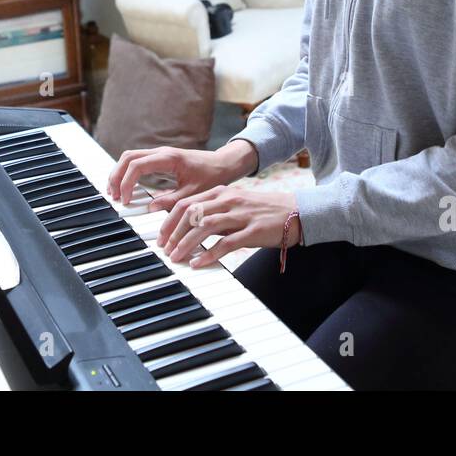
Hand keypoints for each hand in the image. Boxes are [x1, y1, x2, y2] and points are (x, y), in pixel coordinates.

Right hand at [107, 142, 256, 210]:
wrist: (223, 164)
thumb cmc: (212, 176)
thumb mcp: (193, 194)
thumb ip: (172, 201)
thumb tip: (151, 208)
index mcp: (169, 158)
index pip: (137, 165)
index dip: (127, 183)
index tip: (126, 200)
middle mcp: (162, 152)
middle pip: (128, 157)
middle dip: (117, 176)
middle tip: (114, 196)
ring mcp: (160, 154)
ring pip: (130, 157)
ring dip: (120, 173)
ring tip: (116, 193)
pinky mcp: (160, 159)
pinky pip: (137, 161)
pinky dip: (128, 172)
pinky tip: (127, 187)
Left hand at [157, 186, 300, 268]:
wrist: (295, 211)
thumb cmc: (261, 210)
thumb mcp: (234, 205)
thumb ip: (213, 213)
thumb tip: (188, 228)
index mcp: (222, 192)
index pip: (187, 203)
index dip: (169, 220)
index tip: (161, 236)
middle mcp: (229, 200)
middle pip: (192, 213)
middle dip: (174, 232)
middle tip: (165, 249)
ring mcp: (241, 215)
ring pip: (205, 227)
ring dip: (186, 243)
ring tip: (175, 257)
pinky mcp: (253, 231)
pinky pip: (226, 243)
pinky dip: (209, 253)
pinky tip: (197, 262)